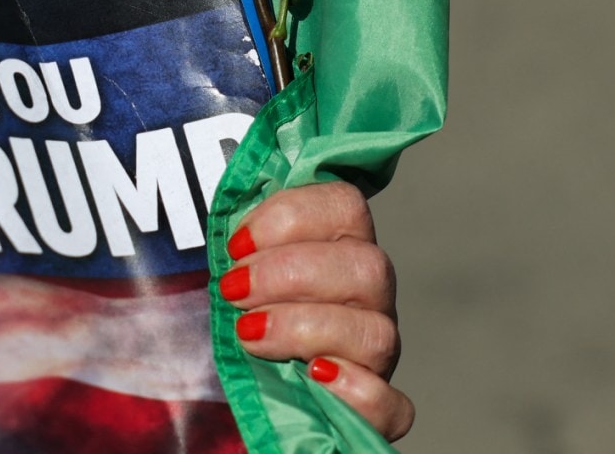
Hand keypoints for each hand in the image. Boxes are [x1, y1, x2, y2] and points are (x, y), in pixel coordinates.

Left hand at [219, 180, 413, 440]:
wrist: (222, 396)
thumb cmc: (224, 319)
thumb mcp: (222, 269)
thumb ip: (234, 239)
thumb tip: (223, 218)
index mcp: (337, 247)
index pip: (345, 204)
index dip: (292, 214)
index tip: (236, 244)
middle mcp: (367, 297)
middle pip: (368, 265)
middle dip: (290, 274)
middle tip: (233, 291)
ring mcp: (375, 354)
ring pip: (378, 333)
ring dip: (304, 328)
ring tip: (248, 334)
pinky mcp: (376, 410)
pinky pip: (392, 404)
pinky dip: (355, 391)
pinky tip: (313, 378)